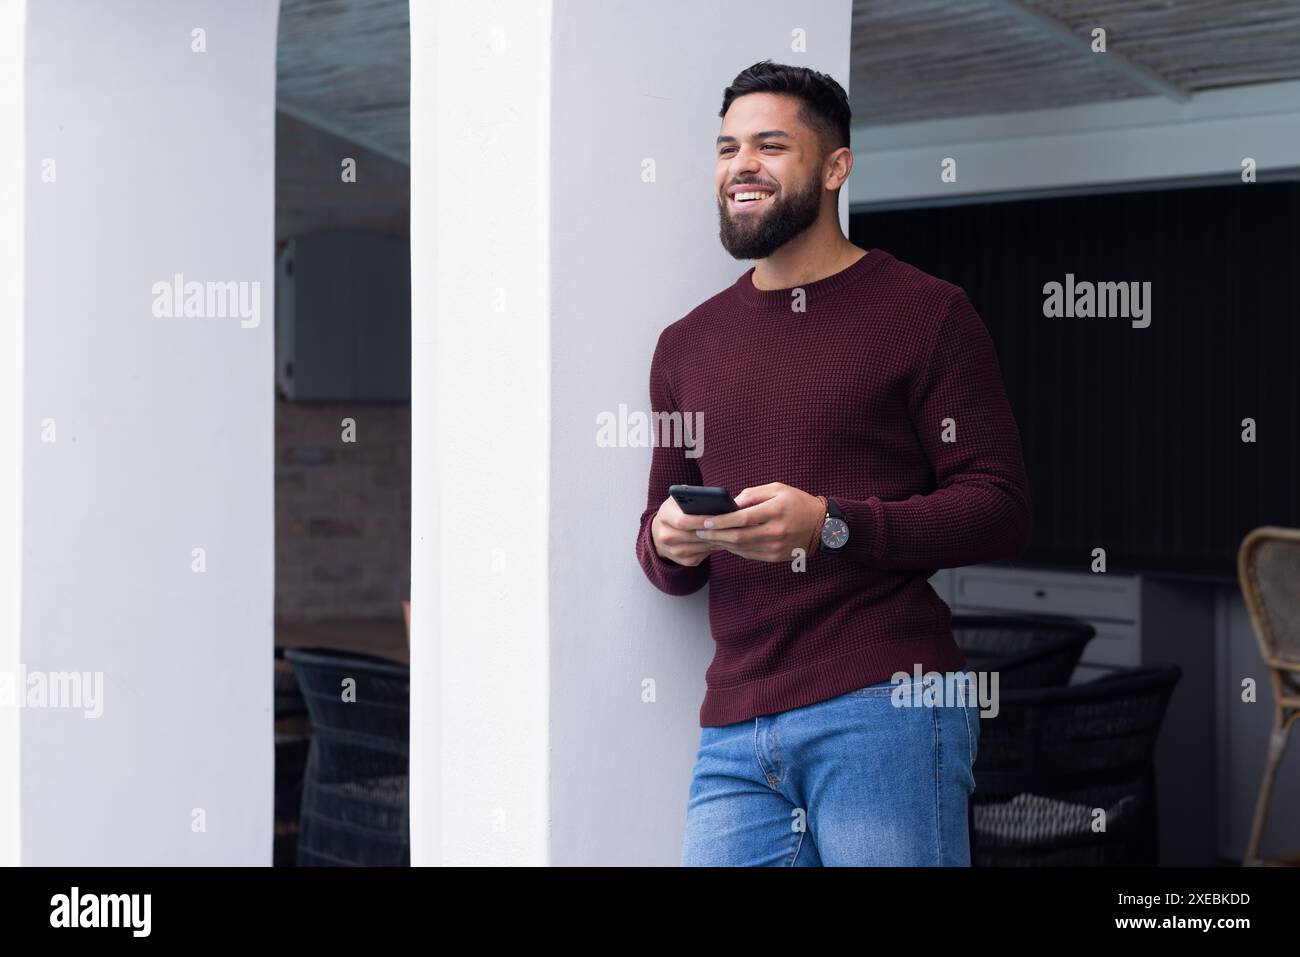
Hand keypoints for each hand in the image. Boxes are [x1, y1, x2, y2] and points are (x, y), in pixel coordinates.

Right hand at [651, 496, 725, 566]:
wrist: (660, 531)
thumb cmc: (676, 511)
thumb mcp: (678, 500)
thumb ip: (690, 496)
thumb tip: (713, 498)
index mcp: (664, 517)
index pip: (683, 521)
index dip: (701, 521)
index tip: (718, 517)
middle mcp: (665, 536)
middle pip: (692, 536)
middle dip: (712, 532)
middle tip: (729, 527)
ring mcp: (673, 551)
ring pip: (699, 548)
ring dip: (714, 542)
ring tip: (729, 534)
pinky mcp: (683, 561)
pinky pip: (702, 556)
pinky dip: (712, 549)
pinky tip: (722, 542)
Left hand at [691, 482, 824, 562]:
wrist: (822, 526)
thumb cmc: (796, 502)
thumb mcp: (777, 489)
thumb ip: (753, 494)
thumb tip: (730, 504)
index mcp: (776, 511)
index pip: (743, 518)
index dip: (722, 521)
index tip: (705, 520)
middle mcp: (776, 531)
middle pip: (739, 536)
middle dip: (715, 534)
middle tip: (698, 531)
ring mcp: (776, 547)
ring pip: (742, 548)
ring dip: (721, 543)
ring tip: (706, 537)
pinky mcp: (775, 557)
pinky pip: (749, 555)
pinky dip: (734, 549)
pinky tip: (723, 543)